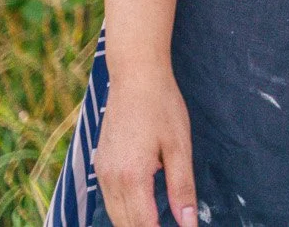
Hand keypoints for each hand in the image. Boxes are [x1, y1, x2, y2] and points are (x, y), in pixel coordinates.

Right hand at [94, 67, 196, 226]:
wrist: (135, 76)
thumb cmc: (162, 106)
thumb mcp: (179, 147)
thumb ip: (182, 188)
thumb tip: (188, 223)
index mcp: (132, 176)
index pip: (143, 225)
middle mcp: (110, 179)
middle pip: (125, 225)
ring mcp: (101, 171)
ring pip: (114, 214)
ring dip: (134, 224)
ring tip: (156, 223)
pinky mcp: (100, 164)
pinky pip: (109, 199)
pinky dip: (124, 211)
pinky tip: (141, 210)